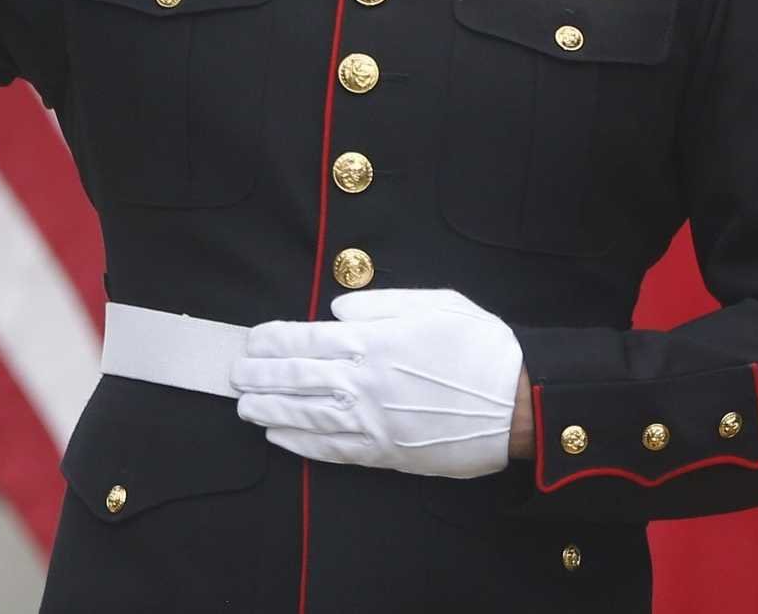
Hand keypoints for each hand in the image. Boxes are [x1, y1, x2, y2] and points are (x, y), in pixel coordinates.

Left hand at [233, 288, 523, 478]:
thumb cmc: (480, 347)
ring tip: (245, 407)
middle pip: (298, 377)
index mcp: (373, 341)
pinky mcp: (389, 453)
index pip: (305, 339)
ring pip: (307, 416)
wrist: (523, 402)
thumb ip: (378, 304)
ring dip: (270, 411)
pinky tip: (280, 439)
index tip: (251, 342)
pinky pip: (335, 450)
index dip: (272, 341)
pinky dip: (302, 445)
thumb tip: (336, 310)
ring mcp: (375, 421)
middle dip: (261, 376)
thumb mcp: (433, 304)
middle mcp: (365, 381)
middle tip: (235, 376)